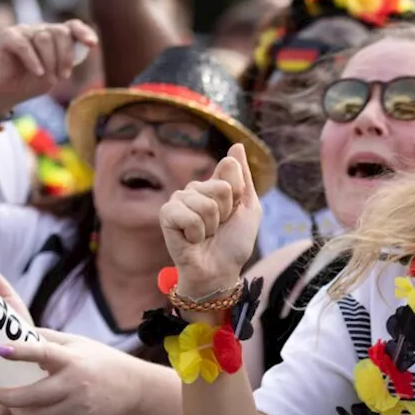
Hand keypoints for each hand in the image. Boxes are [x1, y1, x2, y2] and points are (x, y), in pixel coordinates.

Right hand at [0, 20, 97, 118]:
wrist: (7, 93)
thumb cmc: (33, 82)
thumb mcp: (57, 72)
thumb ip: (70, 59)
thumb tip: (84, 48)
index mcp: (56, 36)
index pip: (73, 26)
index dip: (84, 32)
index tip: (93, 44)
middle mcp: (41, 29)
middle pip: (61, 32)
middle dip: (65, 57)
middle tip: (62, 77)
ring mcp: (24, 30)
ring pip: (44, 38)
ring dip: (49, 62)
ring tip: (46, 78)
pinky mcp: (8, 36)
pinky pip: (24, 44)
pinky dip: (33, 60)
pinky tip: (37, 72)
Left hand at [0, 329, 138, 414]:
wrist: (137, 389)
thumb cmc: (104, 363)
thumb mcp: (81, 344)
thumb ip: (50, 339)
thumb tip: (18, 332)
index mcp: (74, 359)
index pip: (44, 352)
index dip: (21, 352)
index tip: (0, 350)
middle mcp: (76, 383)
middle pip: (30, 396)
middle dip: (8, 397)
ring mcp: (79, 407)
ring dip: (19, 414)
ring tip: (16, 408)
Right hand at [159, 143, 261, 296]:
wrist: (220, 269)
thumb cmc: (234, 242)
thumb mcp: (249, 207)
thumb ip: (243, 177)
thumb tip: (236, 145)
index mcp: (214, 184)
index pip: (230, 167)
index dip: (239, 194)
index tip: (235, 211)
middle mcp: (195, 188)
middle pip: (221, 187)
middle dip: (226, 212)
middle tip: (218, 227)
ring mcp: (179, 199)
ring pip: (206, 203)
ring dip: (211, 225)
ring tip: (205, 235)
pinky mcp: (166, 214)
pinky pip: (188, 215)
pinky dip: (196, 232)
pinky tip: (192, 239)